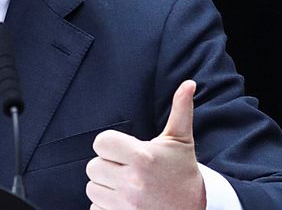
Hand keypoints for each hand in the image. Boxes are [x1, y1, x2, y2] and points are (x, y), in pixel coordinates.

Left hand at [85, 80, 205, 209]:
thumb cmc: (183, 173)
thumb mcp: (181, 141)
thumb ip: (180, 110)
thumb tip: (188, 84)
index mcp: (143, 156)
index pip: (100, 142)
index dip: (110, 145)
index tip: (124, 150)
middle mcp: (132, 182)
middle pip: (93, 166)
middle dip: (108, 166)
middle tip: (127, 169)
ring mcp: (125, 205)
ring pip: (92, 188)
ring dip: (105, 187)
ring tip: (127, 186)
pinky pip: (94, 208)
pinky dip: (106, 206)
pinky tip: (125, 202)